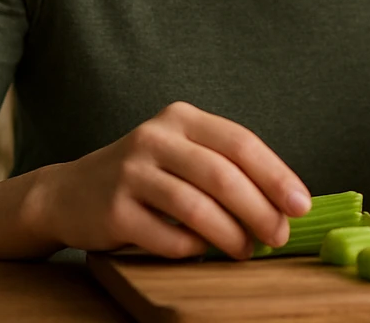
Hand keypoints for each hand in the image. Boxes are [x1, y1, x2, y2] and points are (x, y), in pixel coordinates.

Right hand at [24, 101, 310, 259]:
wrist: (68, 194)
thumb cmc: (144, 177)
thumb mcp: (182, 155)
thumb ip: (225, 167)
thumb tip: (284, 204)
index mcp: (181, 119)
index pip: (241, 143)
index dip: (276, 175)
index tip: (301, 204)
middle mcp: (155, 138)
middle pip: (222, 175)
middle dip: (259, 210)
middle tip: (278, 235)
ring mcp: (130, 172)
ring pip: (197, 207)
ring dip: (231, 235)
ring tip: (246, 251)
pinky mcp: (113, 209)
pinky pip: (167, 236)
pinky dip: (193, 248)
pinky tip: (202, 252)